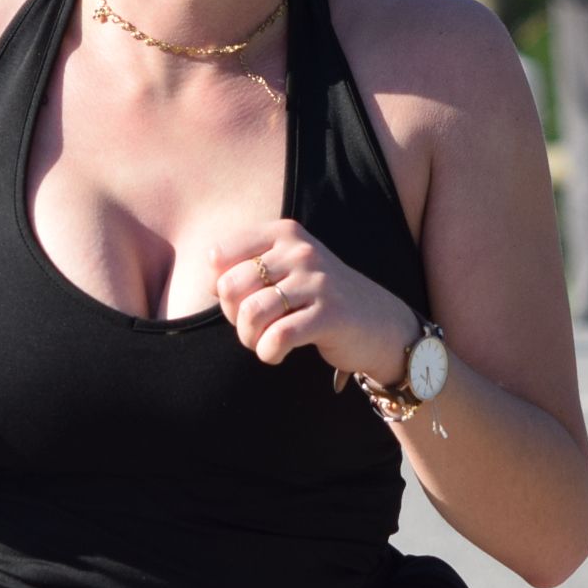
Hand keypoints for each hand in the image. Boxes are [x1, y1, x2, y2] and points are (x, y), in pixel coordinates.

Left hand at [208, 219, 418, 386]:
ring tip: (262, 343)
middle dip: (232, 317)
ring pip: (252, 313)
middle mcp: (300, 251)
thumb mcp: (285, 269)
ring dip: (249, 338)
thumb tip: (209, 282)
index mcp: (283, 234)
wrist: (378, 322)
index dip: (218, 288)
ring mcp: (317, 282)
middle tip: (251, 328)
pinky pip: (279, 337)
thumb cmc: (319, 298)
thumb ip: (246, 268)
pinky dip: (268, 352)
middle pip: (230, 287)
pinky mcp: (330, 314)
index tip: (240, 301)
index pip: (219, 257)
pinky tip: (277, 353)